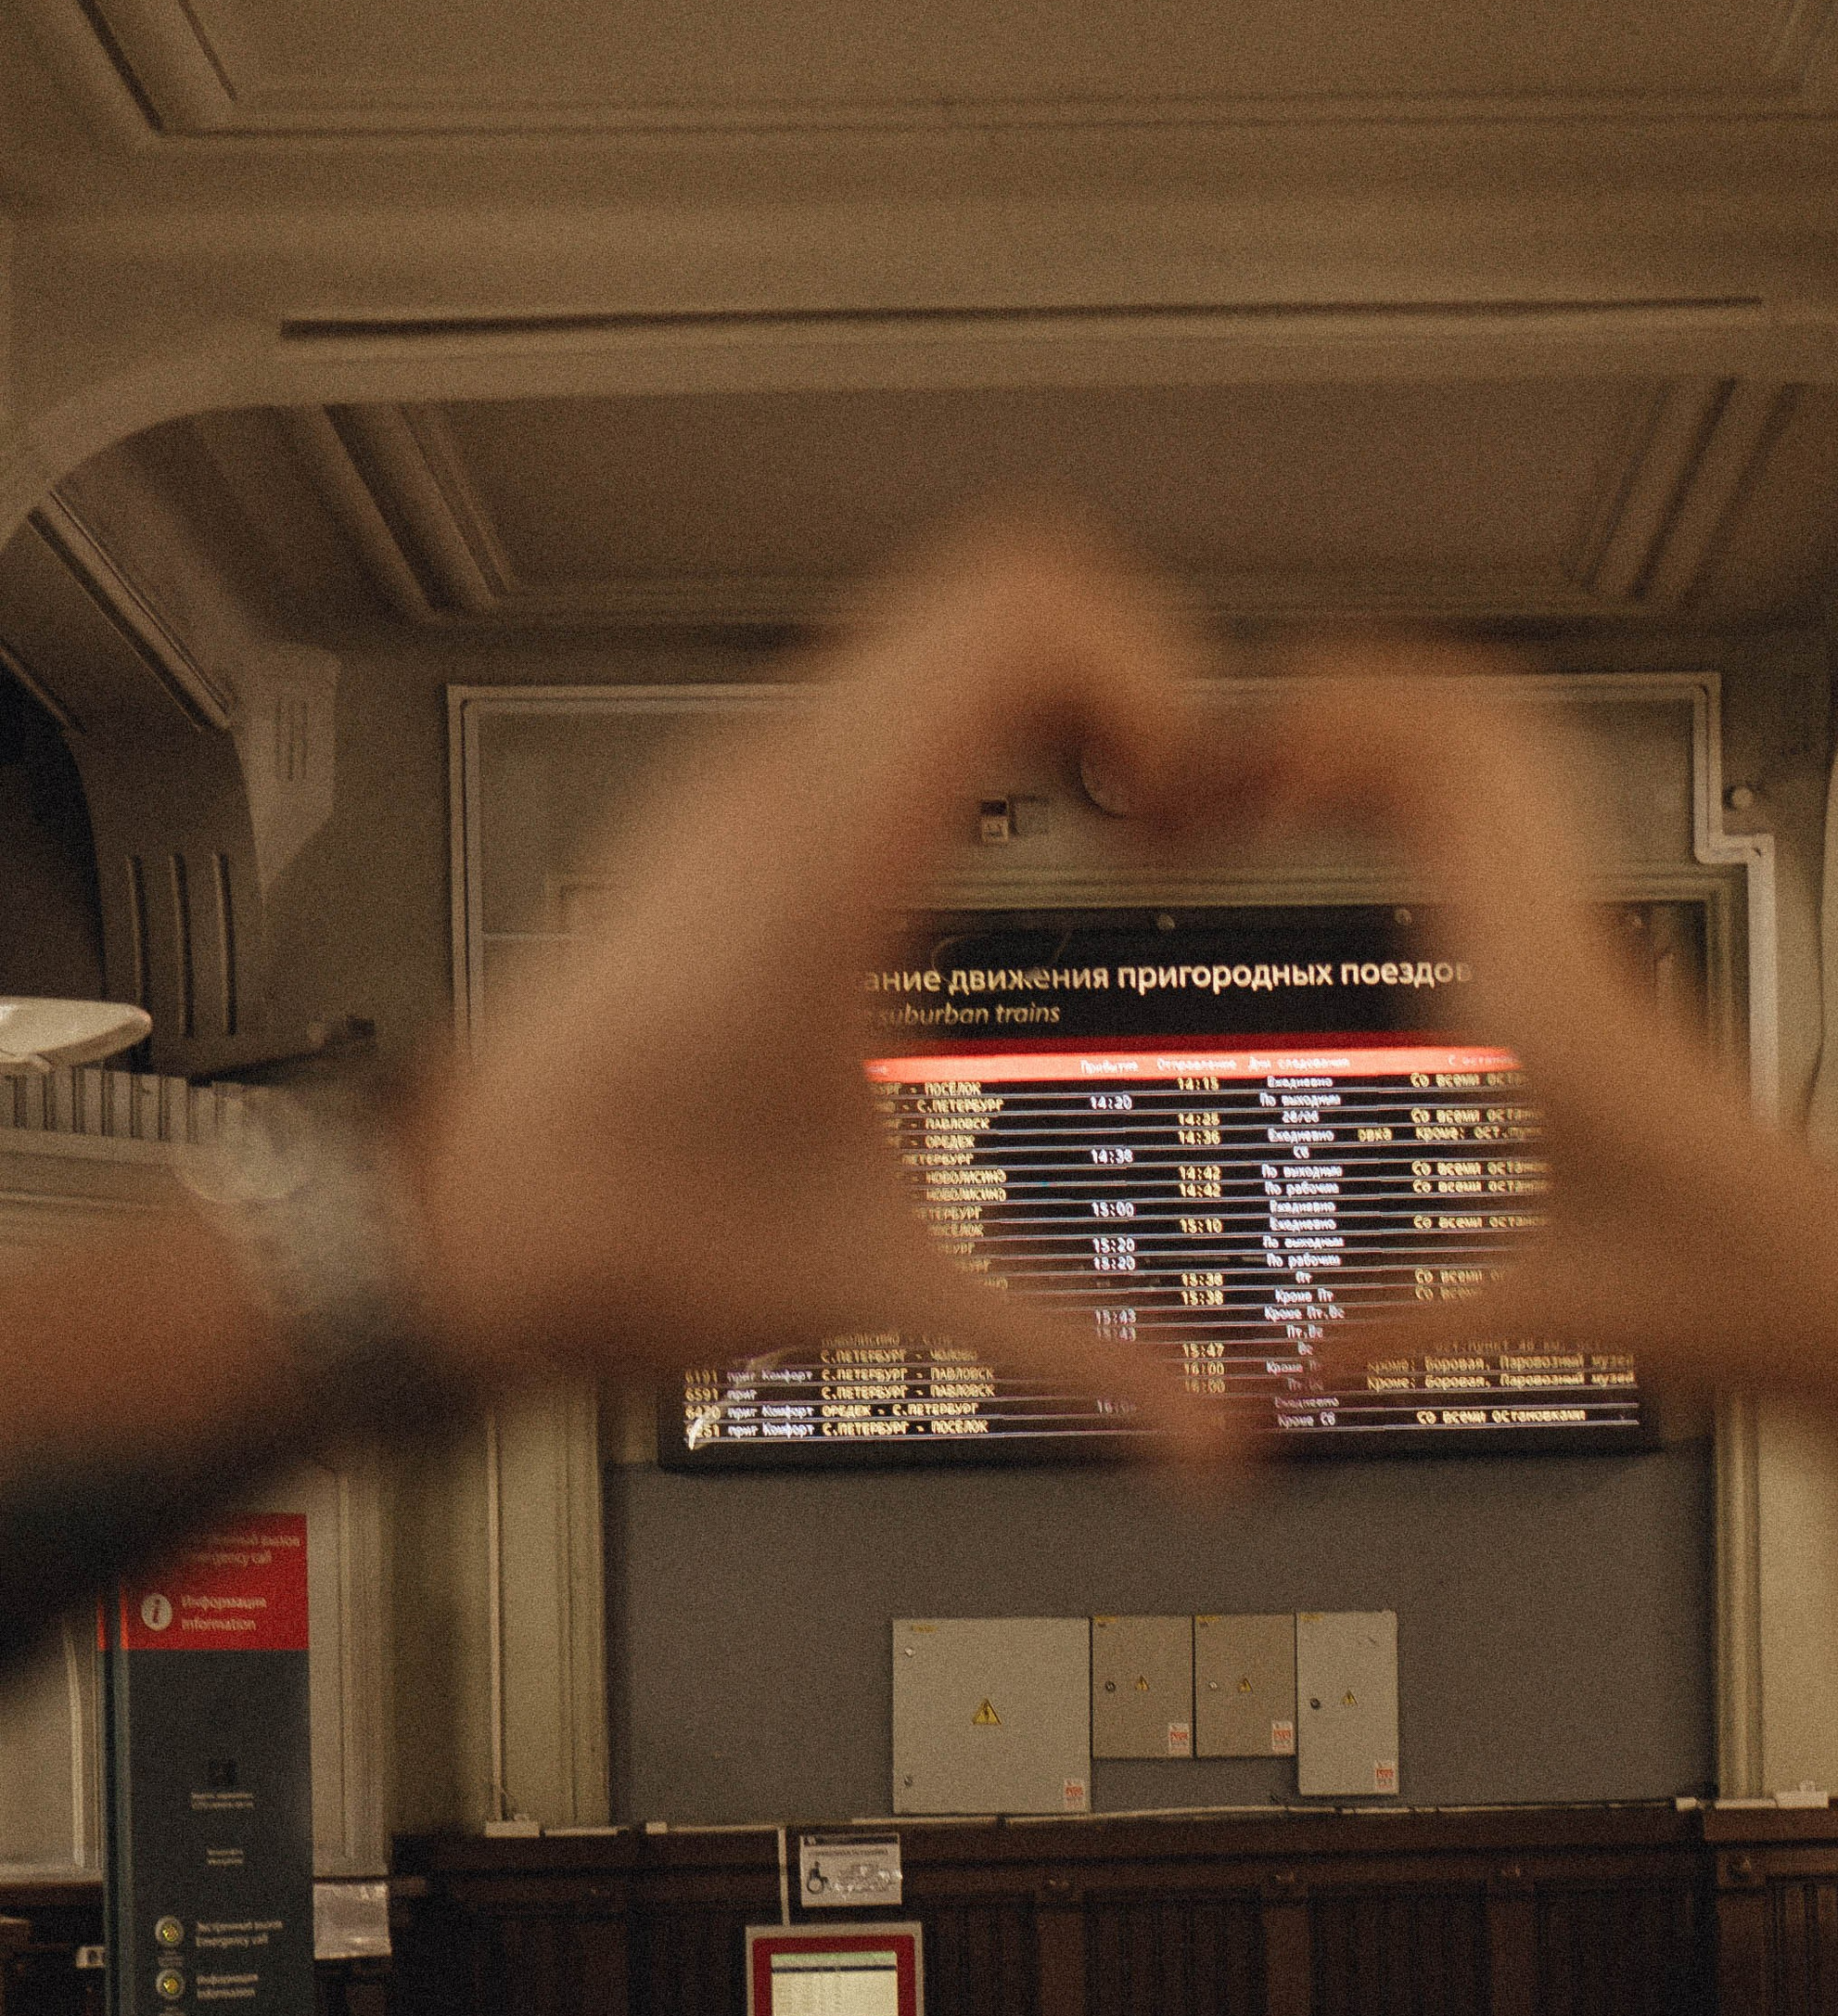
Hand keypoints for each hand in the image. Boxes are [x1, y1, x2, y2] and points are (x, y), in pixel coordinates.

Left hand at [399, 526, 1245, 1457]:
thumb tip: (1218, 1436)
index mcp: (824, 852)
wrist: (441, 1235)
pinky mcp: (735, 810)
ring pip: (946, 621)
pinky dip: (989, 720)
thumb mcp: (875, 1290)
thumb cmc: (605, 1233)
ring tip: (1118, 824)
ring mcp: (747, 781)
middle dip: (1136, 672)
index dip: (1156, 672)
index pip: (1020, 614)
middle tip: (1179, 806)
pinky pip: (894, 685)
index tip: (1196, 797)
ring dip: (1063, 691)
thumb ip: (1067, 1350)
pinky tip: (1018, 849)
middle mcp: (777, 780)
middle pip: (1006, 580)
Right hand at [1258, 652, 1837, 1417]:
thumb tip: (1274, 1375)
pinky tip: (1364, 836)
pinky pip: (1519, 820)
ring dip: (1392, 730)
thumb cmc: (1747, 1297)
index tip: (1223, 750)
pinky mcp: (1605, 973)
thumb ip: (1389, 1335)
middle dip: (1343, 700)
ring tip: (1277, 773)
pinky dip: (1435, 787)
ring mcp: (1602, 945)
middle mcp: (1579, 944)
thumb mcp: (1539, 1316)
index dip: (1328, 723)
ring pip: (1508, 751)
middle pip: (1474, 720)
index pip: (1446, 770)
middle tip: (1226, 747)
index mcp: (1547, 995)